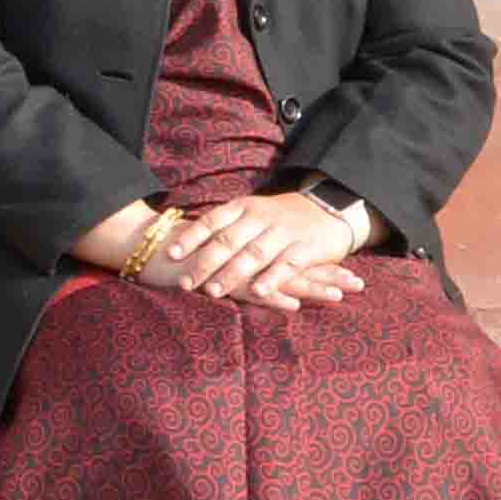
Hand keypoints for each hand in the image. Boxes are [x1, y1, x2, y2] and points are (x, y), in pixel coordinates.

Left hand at [161, 192, 368, 308]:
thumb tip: (186, 242)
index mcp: (244, 208)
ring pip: (253, 254)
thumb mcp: (252, 213)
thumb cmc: (280, 217)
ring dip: (231, 274)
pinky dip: (272, 278)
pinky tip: (257, 292)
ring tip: (212, 291)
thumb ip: (226, 226)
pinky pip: (287, 264)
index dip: (190, 238)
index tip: (170, 254)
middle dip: (204, 263)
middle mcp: (261, 218)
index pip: (211, 221)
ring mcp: (284, 233)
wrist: (330, 208)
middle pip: (228, 241)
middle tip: (185, 283)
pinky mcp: (307, 248)